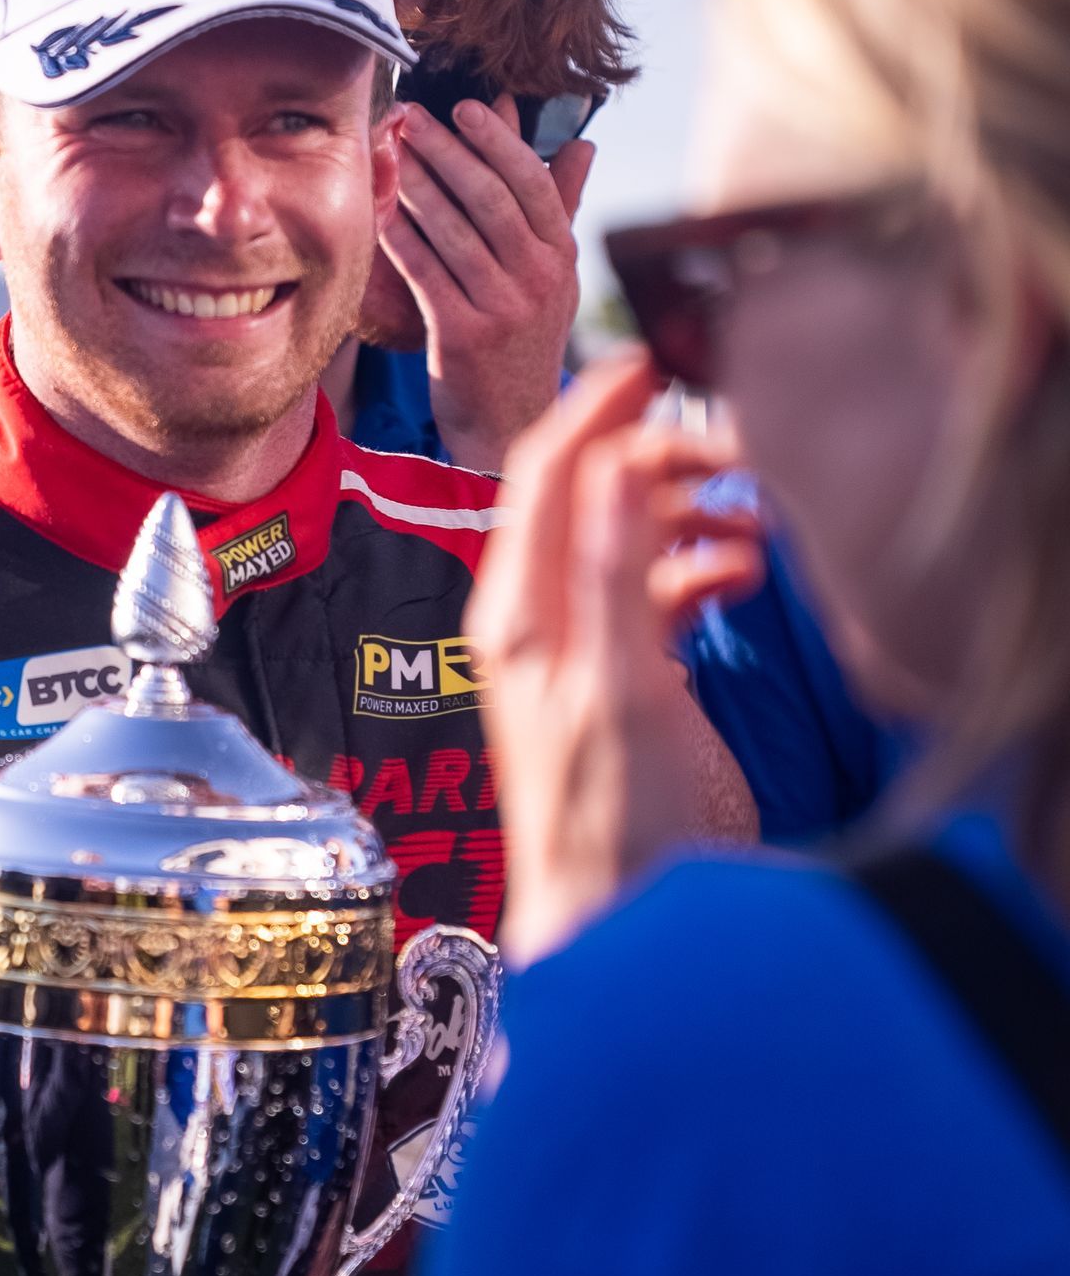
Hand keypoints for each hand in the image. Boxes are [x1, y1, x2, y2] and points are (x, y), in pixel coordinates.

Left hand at [377, 94, 594, 473]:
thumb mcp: (555, 277)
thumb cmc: (524, 341)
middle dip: (446, 151)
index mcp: (563, 256)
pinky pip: (424, 271)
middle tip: (411, 119)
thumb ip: (561, 208)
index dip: (497, 140)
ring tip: (391, 154)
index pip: (532, 182)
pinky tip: (380, 211)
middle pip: (488, 198)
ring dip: (416, 186)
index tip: (466, 107)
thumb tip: (582, 143)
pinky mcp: (462, 336)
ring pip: (452, 230)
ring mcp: (502, 309)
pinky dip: (400, 237)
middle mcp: (539, 280)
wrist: (510, 424)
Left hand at [468, 349, 764, 964]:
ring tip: (754, 520)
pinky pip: (659, 585)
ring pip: (632, 532)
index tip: (656, 358)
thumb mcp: (618, 689)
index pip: (548, 469)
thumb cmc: (610, 823)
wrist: (616, 917)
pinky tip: (742, 575)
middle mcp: (540, 615)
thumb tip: (612, 464)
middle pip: (595, 490)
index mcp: (521, 608)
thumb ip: (613, 577)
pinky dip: (701, 564)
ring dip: (691, 511)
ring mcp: (582, 642)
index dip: (598, 404)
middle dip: (664, 458)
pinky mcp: (625, 672)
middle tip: (741, 452)